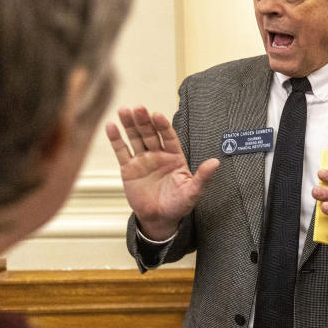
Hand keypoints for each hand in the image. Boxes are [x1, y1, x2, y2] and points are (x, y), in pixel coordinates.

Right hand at [105, 106, 218, 239]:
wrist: (160, 218)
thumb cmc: (179, 204)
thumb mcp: (193, 192)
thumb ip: (202, 177)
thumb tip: (216, 163)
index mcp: (175, 157)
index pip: (169, 137)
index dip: (163, 126)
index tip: (157, 115)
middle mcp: (158, 154)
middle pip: (150, 134)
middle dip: (144, 121)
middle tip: (139, 108)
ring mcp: (143, 160)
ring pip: (135, 138)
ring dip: (129, 124)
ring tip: (123, 110)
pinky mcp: (128, 168)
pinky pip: (122, 151)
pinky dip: (116, 139)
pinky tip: (111, 126)